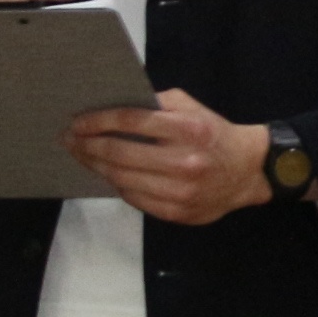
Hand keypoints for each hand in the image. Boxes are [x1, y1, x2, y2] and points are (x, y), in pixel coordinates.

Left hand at [64, 88, 271, 224]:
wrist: (248, 172)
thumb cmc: (215, 134)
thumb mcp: (192, 108)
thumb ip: (158, 104)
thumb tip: (115, 107)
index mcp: (187, 129)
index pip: (131, 121)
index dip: (98, 121)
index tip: (77, 122)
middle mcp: (183, 161)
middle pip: (119, 153)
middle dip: (87, 145)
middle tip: (69, 140)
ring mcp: (179, 191)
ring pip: (122, 178)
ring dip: (96, 166)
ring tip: (82, 156)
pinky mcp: (176, 212)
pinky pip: (134, 197)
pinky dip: (117, 184)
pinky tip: (108, 173)